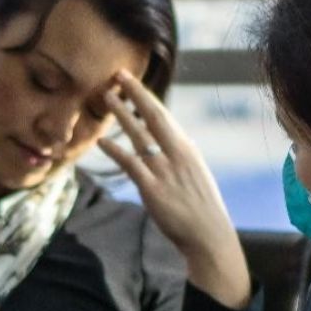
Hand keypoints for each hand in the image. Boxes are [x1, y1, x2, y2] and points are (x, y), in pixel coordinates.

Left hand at [97, 70, 250, 308]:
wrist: (209, 236)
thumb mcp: (198, 175)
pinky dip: (115, 151)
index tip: (131, 80)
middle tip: (119, 74)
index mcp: (188, 149)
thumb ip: (186, 157)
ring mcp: (165, 171)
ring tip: (107, 98)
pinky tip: (102, 141)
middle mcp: (177, 154)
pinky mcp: (153, 190)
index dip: (145, 97)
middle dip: (136, 93)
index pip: (164, 115)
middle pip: (154, 116)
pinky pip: (131, 165)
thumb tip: (185, 141)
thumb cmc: (203, 208)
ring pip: (139, 135)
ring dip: (122, 114)